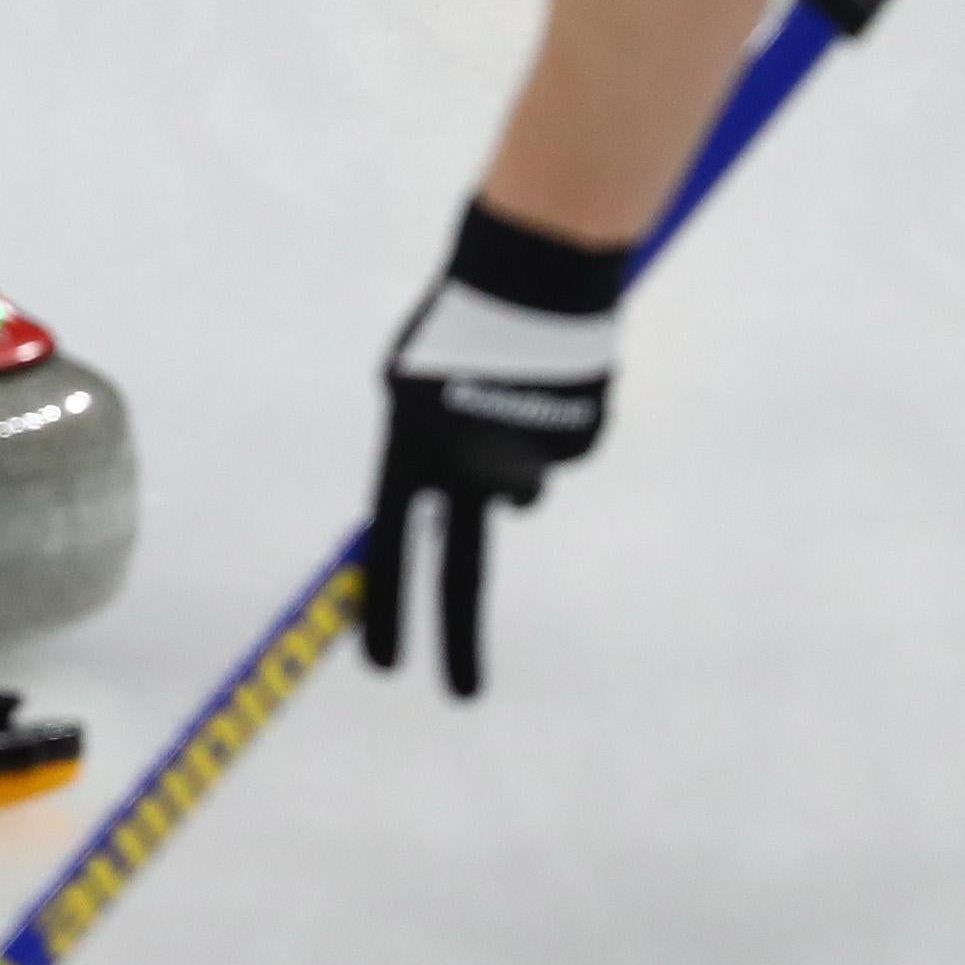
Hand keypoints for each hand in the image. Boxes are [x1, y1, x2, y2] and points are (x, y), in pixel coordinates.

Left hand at [361, 198, 624, 697]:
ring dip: (513, 456)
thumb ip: (420, 455)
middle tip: (461, 697)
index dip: (387, 610)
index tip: (385, 670)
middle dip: (457, 642)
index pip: (391, 547)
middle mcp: (471, 465)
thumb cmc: (458, 321)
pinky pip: (557, 453)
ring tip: (511, 392)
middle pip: (462, 573)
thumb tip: (443, 514)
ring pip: (519, 489)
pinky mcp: (580, 443)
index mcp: (415, 447)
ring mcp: (529, 458)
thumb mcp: (410, 385)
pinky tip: (549, 379)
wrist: (532, 267)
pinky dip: (551, 426)